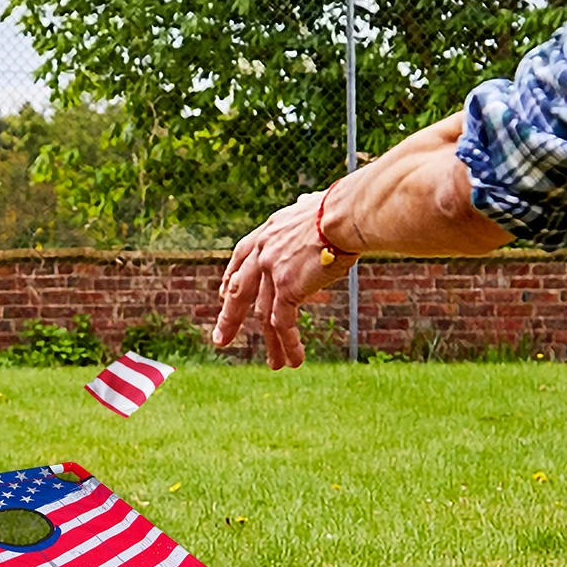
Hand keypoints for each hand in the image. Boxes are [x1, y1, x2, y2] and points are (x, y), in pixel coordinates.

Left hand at [212, 190, 355, 369]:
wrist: (345, 214)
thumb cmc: (341, 208)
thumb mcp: (313, 206)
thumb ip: (303, 210)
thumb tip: (306, 201)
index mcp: (268, 232)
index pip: (240, 257)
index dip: (230, 278)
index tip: (222, 293)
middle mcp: (264, 252)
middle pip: (238, 291)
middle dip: (230, 318)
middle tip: (220, 340)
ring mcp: (272, 271)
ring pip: (265, 315)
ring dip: (272, 343)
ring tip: (276, 365)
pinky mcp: (287, 289)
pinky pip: (284, 324)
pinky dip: (289, 344)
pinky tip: (294, 361)